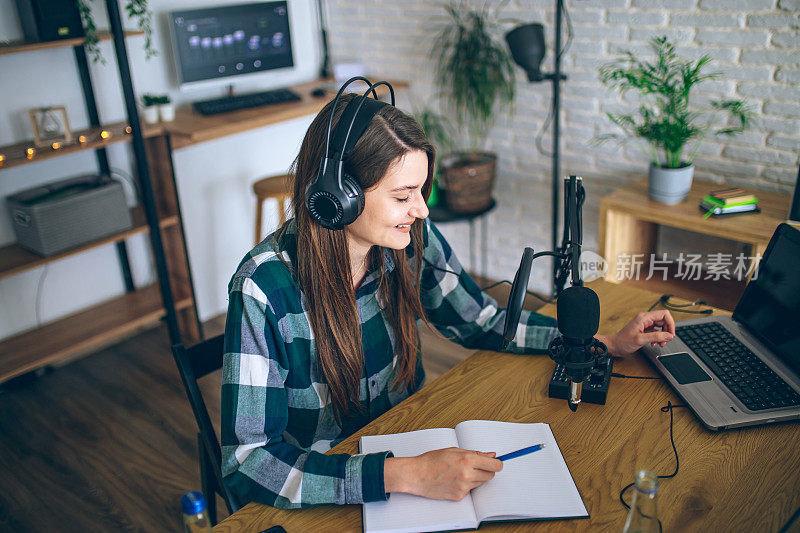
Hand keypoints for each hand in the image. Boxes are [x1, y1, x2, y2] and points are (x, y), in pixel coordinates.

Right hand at [384, 447, 502, 500]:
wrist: (416, 475)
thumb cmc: (431, 461)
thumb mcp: (453, 450)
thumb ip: (474, 453)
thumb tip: (490, 454)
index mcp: (467, 460)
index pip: (495, 465)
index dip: (497, 463)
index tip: (496, 462)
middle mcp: (467, 474)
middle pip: (490, 475)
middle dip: (486, 470)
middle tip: (476, 465)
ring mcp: (463, 487)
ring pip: (481, 483)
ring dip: (476, 477)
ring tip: (461, 471)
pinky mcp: (459, 496)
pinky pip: (470, 490)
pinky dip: (466, 485)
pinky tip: (454, 479)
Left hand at [599, 310, 675, 356]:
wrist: (614, 346)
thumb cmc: (623, 342)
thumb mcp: (641, 339)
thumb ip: (656, 337)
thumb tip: (669, 335)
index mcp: (644, 317)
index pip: (664, 314)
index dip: (671, 323)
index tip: (671, 334)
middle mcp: (645, 319)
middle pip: (664, 321)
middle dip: (667, 332)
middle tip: (665, 341)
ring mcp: (645, 324)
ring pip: (661, 327)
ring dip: (663, 336)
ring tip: (659, 344)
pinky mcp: (644, 330)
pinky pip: (656, 332)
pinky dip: (658, 338)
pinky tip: (654, 344)